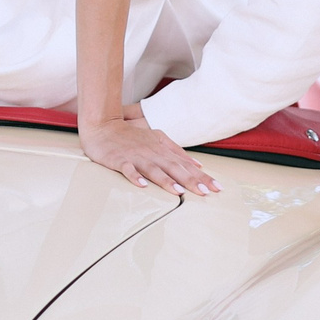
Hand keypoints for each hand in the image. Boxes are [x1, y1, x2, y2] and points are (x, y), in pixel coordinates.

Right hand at [80, 115, 219, 195]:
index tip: (216, 187)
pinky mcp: (120, 160)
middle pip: (174, 168)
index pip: (186, 165)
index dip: (202, 176)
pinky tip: (143, 186)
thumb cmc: (130, 136)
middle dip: (191, 181)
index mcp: (162, 149)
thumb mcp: (157, 139)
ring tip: (179, 191)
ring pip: (154, 169)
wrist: (103, 127)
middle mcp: (152, 153)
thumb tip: (198, 165)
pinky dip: (135, 177)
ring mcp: (136, 156)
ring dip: (166, 180)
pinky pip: (128, 169)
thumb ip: (177, 151)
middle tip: (205, 193)